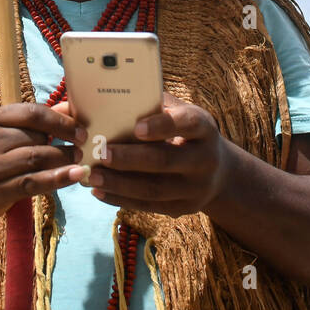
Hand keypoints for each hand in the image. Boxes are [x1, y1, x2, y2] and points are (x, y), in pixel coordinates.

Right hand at [0, 102, 86, 224]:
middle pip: (35, 136)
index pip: (29, 112)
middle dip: (63, 141)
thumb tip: (66, 108)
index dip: (59, 119)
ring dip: (63, 159)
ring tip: (79, 160)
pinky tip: (74, 176)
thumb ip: (23, 122)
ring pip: (36, 157)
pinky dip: (57, 179)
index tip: (78, 127)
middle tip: (82, 146)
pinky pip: (32, 182)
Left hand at [76, 91, 231, 216]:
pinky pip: (149, 205)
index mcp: (204, 127)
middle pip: (165, 160)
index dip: (162, 126)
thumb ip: (149, 105)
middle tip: (101, 153)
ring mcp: (197, 188)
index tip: (136, 127)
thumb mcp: (178, 112)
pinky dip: (121, 199)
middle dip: (129, 158)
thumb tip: (97, 101)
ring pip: (154, 188)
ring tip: (91, 175)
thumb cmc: (184, 131)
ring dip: (119, 183)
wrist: (219, 171)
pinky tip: (99, 191)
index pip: (186, 124)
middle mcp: (205, 159)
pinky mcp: (184, 208)